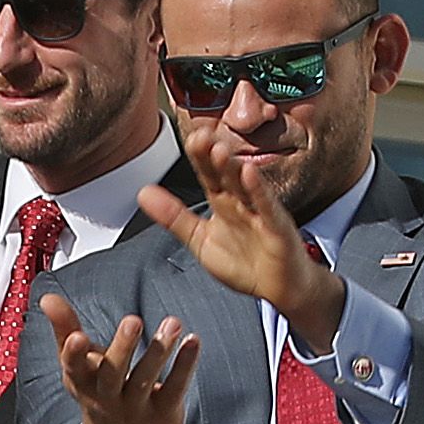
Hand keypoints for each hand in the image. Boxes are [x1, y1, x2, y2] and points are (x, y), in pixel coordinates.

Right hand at [40, 294, 196, 423]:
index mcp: (82, 383)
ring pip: (145, 379)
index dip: (74, 353)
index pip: (74, 368)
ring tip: (173, 323)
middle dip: (121, 347)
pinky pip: (175, 388)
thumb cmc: (98, 392)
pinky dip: (185, 365)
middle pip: (112, 374)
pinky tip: (193, 341)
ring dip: (159, 350)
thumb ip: (64, 328)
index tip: (77, 337)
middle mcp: (107, 398)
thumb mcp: (77, 365)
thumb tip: (48, 297)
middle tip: (132, 320)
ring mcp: (135, 409)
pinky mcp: (163, 413)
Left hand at [139, 156, 343, 351]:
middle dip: (213, 156)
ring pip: (245, 186)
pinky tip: (249, 174)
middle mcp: (242, 203)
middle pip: (225, 175)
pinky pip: (267, 207)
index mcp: (223, 203)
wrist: (280, 287)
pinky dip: (258, 191)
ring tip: (218, 149)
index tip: (188, 138)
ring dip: (232, 168)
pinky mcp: (277, 229)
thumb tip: (143, 192)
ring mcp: (261, 213)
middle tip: (199, 135)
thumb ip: (173, 217)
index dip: (198, 158)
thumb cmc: (244, 262)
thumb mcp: (199, 239)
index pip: (207, 176)